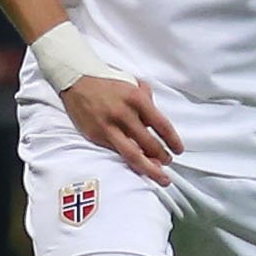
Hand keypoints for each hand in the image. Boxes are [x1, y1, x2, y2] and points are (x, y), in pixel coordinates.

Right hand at [60, 76, 183, 183]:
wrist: (76, 80)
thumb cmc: (107, 82)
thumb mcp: (132, 83)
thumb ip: (147, 99)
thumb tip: (156, 120)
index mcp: (137, 99)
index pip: (162, 125)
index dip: (173, 140)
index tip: (178, 149)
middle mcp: (124, 114)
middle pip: (149, 143)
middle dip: (162, 157)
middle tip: (168, 161)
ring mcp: (109, 127)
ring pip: (133, 154)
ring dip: (149, 167)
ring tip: (159, 175)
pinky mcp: (97, 135)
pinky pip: (117, 152)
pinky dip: (130, 161)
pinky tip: (138, 166)